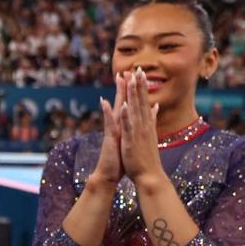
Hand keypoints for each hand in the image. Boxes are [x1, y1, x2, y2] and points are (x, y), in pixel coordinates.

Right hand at [93, 72, 126, 186]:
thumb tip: (138, 127)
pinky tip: (106, 102)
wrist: (108, 174)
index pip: (129, 106)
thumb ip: (132, 132)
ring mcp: (112, 130)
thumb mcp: (129, 143)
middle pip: (121, 102)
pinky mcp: (109, 138)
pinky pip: (109, 123)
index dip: (132, 92)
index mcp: (124, 126)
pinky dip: (109, 113)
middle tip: (126, 70)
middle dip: (124, 86)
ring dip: (117, 94)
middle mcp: (118, 126)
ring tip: (119, 79)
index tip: (136, 78)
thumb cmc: (120, 161)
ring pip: (115, 108)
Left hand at [118, 67, 163, 183]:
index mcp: (147, 124)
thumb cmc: (147, 158)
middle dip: (139, 85)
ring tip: (131, 80)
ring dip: (134, 95)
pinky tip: (123, 106)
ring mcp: (138, 132)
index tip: (140, 73)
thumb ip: (152, 120)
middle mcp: (144, 126)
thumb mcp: (150, 135)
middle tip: (138, 68)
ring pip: (135, 110)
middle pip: (141, 102)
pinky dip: (126, 116)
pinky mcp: (131, 141)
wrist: (150, 176)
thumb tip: (154, 107)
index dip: (142, 87)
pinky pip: (128, 126)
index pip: (145, 102)